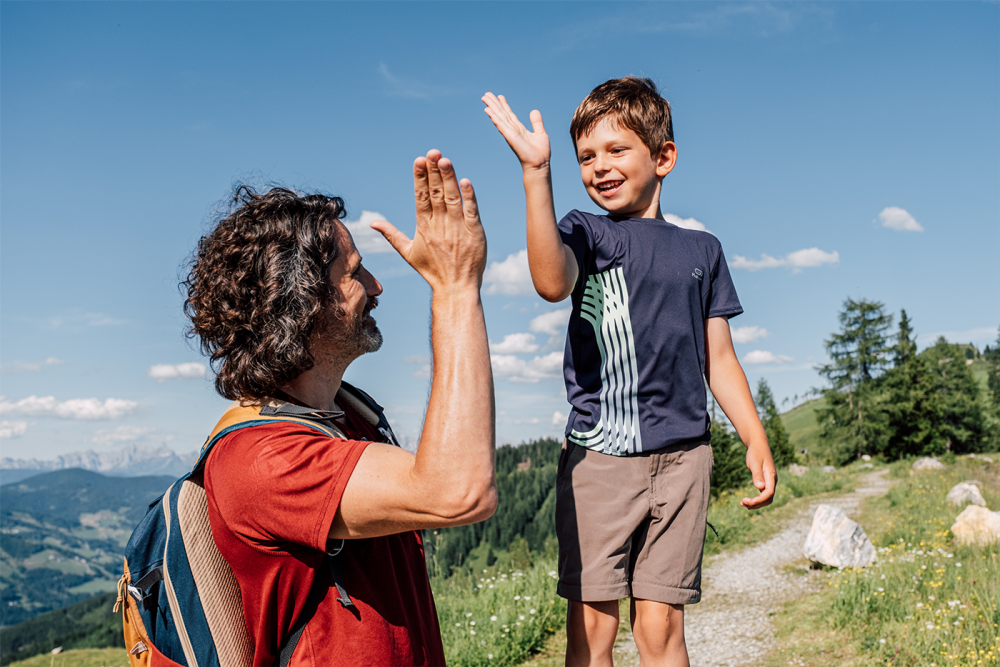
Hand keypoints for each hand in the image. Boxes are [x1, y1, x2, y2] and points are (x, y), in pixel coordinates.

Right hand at [371, 150, 485, 292]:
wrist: (455, 287)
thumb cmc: (432, 271)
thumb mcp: (408, 253)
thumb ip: (391, 235)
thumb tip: (372, 223)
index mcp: (423, 226)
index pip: (420, 197)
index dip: (420, 178)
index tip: (419, 160)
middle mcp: (439, 225)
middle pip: (435, 193)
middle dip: (434, 172)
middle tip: (433, 152)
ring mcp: (457, 228)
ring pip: (452, 198)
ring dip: (448, 178)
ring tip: (445, 160)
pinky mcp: (474, 232)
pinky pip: (471, 211)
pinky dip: (469, 196)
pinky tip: (465, 181)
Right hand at [482, 93, 550, 171]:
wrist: (539, 164)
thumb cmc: (540, 153)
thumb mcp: (540, 133)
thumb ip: (536, 122)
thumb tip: (534, 111)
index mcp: (519, 129)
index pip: (509, 114)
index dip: (504, 105)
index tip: (499, 96)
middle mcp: (513, 130)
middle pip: (501, 114)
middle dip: (494, 104)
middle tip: (486, 94)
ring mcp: (510, 133)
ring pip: (499, 116)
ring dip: (491, 107)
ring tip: (484, 97)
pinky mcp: (510, 136)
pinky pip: (500, 124)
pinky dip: (494, 117)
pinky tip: (487, 110)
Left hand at [741, 441, 776, 509]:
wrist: (758, 446)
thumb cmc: (756, 453)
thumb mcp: (755, 463)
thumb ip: (757, 475)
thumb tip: (760, 487)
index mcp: (771, 476)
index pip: (769, 493)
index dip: (760, 500)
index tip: (748, 501)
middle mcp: (772, 481)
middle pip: (768, 499)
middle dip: (757, 504)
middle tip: (742, 502)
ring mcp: (769, 482)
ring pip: (766, 499)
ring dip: (755, 503)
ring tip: (742, 504)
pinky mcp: (765, 482)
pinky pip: (762, 495)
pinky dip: (755, 500)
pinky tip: (746, 502)